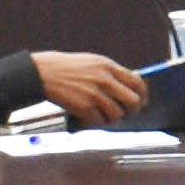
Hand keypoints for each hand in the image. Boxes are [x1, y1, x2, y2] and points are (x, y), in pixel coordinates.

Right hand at [34, 51, 149, 124]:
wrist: (42, 73)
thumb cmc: (68, 68)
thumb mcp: (93, 62)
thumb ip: (112, 72)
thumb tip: (132, 83)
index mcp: (108, 66)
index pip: (137, 82)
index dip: (142, 95)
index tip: (141, 101)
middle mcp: (104, 80)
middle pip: (132, 101)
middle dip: (132, 110)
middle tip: (126, 112)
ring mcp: (94, 94)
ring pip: (117, 115)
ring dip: (112, 118)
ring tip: (103, 114)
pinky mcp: (84, 107)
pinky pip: (100, 121)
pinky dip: (96, 122)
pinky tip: (89, 117)